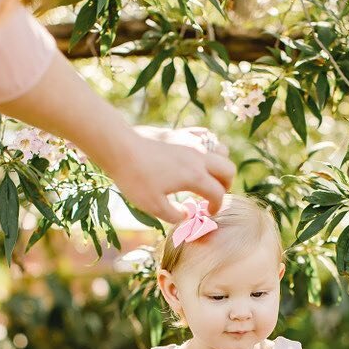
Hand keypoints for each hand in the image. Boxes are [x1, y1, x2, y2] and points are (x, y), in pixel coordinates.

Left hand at [107, 127, 235, 222]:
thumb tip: (187, 215)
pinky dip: (209, 145)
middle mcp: (199, 158)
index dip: (216, 207)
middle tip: (212, 195)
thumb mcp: (153, 206)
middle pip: (228, 170)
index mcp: (195, 177)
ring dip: (219, 164)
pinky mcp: (181, 133)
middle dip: (225, 185)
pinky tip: (198, 154)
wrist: (120, 147)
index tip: (207, 213)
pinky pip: (206, 135)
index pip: (218, 194)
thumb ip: (174, 215)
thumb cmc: (135, 178)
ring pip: (222, 150)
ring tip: (207, 174)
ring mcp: (191, 143)